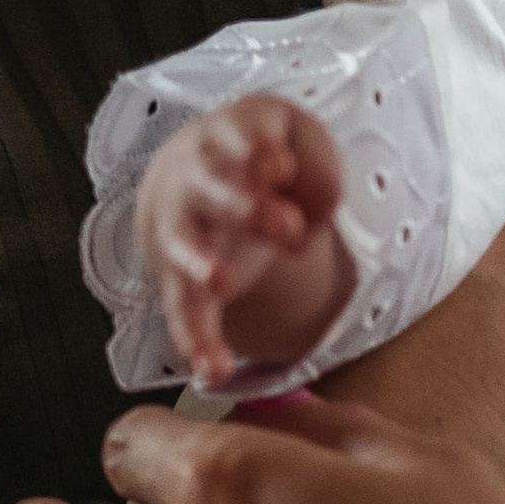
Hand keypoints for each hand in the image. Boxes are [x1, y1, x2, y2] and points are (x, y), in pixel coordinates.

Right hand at [136, 93, 352, 386]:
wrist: (203, 171)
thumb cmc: (265, 153)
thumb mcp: (301, 140)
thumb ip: (317, 166)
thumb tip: (320, 205)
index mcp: (231, 135)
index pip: (241, 137)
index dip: (258, 150)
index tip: (280, 166)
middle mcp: (197, 179)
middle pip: (214, 188)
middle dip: (248, 207)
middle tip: (288, 227)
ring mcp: (185, 228)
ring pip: (185, 244)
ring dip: (202, 262)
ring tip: (223, 281)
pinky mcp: (183, 277)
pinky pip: (183, 309)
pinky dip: (196, 339)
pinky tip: (213, 368)